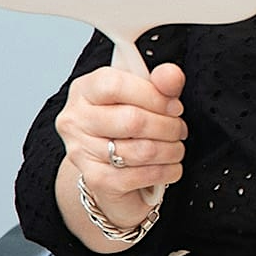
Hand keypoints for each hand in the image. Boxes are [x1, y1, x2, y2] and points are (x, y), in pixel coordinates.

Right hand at [57, 61, 186, 226]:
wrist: (109, 165)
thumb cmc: (127, 123)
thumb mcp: (144, 94)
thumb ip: (161, 82)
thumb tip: (172, 75)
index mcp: (85, 90)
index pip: (116, 86)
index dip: (154, 95)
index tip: (174, 106)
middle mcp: (76, 120)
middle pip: (132, 121)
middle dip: (168, 126)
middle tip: (179, 129)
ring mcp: (81, 152)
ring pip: (141, 151)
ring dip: (171, 151)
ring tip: (176, 148)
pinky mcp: (96, 180)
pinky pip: (139, 176)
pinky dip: (165, 172)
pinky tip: (170, 167)